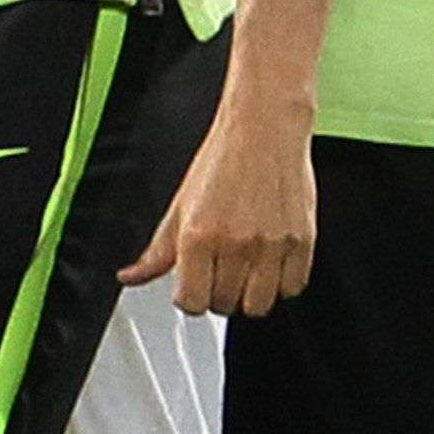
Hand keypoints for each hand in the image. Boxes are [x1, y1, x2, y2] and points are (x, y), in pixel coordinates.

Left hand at [126, 102, 314, 320]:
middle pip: (225, 305)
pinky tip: (271, 265)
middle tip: (220, 273)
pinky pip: (293, 287)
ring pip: (259, 304)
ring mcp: (271, 244)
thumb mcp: (180, 206)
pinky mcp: (302, 240)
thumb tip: (131, 277)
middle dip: (218, 295)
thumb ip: (156, 251)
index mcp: (198, 236)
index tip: (195, 287)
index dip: (191, 298)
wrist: (265, 128)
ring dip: (250, 295)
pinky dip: (282, 284)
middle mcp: (235, 243)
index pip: (192, 303)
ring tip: (246, 272)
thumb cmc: (223, 160)